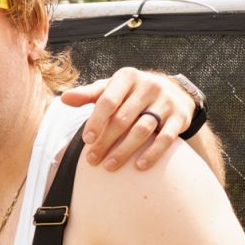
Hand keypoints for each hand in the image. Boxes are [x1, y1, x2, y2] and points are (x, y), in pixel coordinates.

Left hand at [61, 68, 196, 170]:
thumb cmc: (131, 93)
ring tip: (109, 166)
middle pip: (123, 118)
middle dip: (106, 141)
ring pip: (143, 129)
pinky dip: (153, 153)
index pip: (108, 100)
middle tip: (92, 159)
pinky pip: (166, 137)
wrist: (173, 91)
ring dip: (124, 150)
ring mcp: (166, 101)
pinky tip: (139, 166)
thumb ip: (88, 94)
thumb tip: (64, 99)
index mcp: (127, 77)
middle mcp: (148, 86)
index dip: (96, 121)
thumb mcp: (111, 88)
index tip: (86, 140)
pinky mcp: (180, 117)